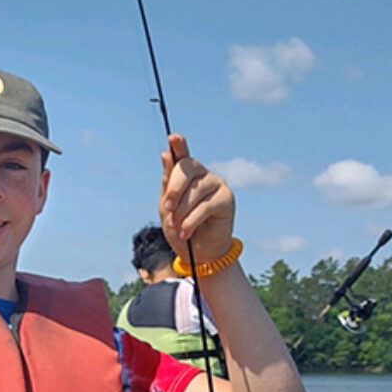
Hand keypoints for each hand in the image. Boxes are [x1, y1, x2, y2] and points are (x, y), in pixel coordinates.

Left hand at [158, 134, 234, 262]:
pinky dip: (191, 221)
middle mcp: (203, 175)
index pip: (182, 156)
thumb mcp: (167, 206)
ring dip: (181, 211)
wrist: (196, 253)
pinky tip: (185, 232)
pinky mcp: (226, 199)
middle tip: (168, 208)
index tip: (173, 138)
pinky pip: (205, 206)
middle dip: (174, 189)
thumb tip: (165, 154)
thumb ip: (167, 182)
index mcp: (186, 174)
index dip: (178, 146)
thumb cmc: (180, 227)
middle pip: (187, 169)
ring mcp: (216, 184)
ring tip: (177, 227)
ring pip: (194, 190)